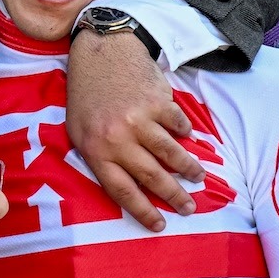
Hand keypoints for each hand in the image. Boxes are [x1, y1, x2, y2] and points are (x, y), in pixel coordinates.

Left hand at [66, 30, 202, 232]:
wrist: (101, 52)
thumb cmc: (87, 96)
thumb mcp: (79, 131)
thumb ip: (100, 157)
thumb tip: (130, 186)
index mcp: (95, 150)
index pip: (122, 191)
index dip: (143, 211)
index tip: (160, 225)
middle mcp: (118, 139)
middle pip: (152, 177)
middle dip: (174, 196)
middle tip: (189, 208)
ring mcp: (140, 120)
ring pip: (171, 153)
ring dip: (189, 169)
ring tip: (199, 179)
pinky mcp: (157, 101)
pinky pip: (178, 124)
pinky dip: (186, 133)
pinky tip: (189, 139)